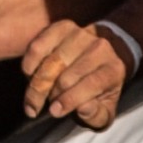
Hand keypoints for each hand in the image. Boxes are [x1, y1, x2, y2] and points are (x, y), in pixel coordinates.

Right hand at [20, 19, 136, 129]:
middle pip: (66, 76)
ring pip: (51, 62)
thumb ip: (96, 115)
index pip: (91, 84)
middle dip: (49, 96)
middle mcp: (100, 48)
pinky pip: (39, 45)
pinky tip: (29, 76)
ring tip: (34, 96)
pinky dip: (29, 63)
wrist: (104, 56)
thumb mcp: (104, 111)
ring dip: (37, 83)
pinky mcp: (63, 27)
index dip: (70, 101)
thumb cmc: (100, 90)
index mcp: (113, 70)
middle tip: (39, 107)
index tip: (54, 112)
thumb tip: (83, 108)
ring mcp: (81, 34)